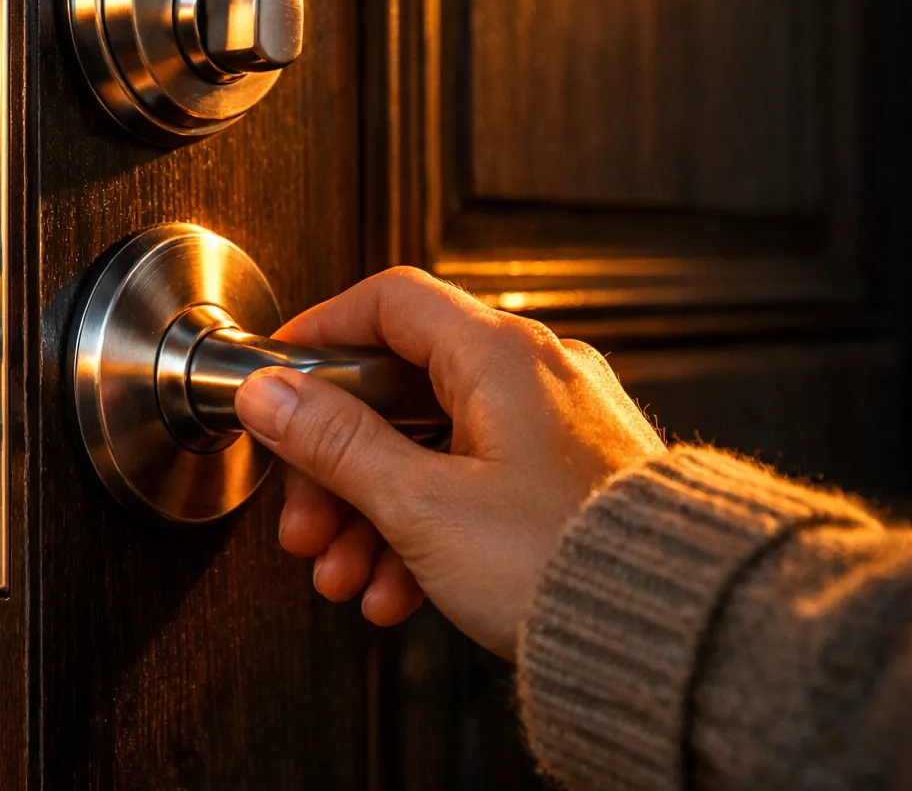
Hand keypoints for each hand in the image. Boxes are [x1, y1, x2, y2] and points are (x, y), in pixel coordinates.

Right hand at [234, 267, 665, 658]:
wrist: (671, 640)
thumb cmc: (562, 563)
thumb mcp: (418, 504)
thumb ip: (333, 443)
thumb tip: (270, 396)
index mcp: (500, 356)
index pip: (389, 302)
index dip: (322, 333)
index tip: (278, 376)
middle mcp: (533, 376)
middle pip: (398, 392)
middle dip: (337, 466)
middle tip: (304, 519)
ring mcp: (553, 428)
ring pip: (430, 449)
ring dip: (372, 513)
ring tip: (344, 573)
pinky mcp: (565, 479)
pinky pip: (471, 485)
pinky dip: (424, 530)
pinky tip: (397, 589)